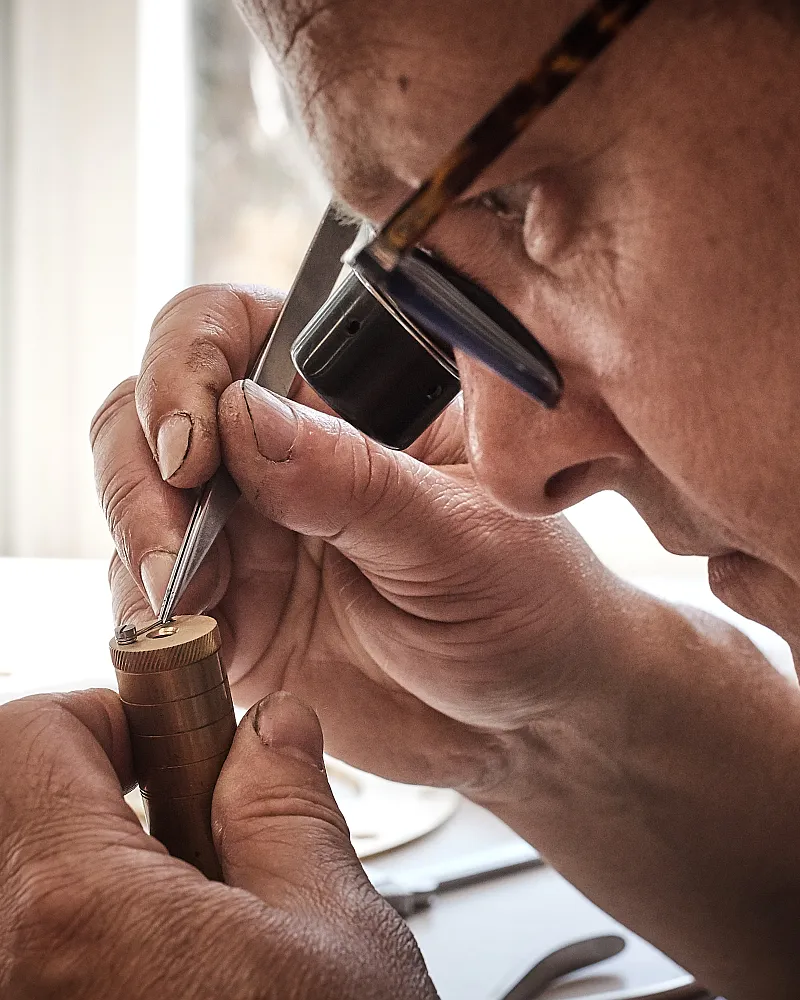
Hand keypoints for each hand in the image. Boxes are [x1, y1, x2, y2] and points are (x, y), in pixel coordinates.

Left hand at [0, 688, 434, 999]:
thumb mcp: (335, 938)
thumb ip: (287, 807)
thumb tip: (272, 732)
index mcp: (72, 916)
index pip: (29, 734)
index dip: (110, 718)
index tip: (164, 751)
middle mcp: (4, 973)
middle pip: (7, 806)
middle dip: (92, 795)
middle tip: (174, 836)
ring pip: (16, 885)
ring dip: (89, 872)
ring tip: (174, 924)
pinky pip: (26, 951)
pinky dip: (76, 942)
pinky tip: (155, 978)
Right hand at [92, 284, 625, 794]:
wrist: (526, 715)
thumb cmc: (527, 604)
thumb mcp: (461, 538)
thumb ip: (358, 482)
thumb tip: (241, 418)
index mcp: (347, 398)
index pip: (231, 328)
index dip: (187, 365)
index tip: (195, 446)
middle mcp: (281, 451)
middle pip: (151, 411)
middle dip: (142, 472)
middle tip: (172, 547)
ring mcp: (247, 530)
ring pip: (138, 500)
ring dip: (138, 545)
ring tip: (187, 604)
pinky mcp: (229, 610)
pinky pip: (148, 598)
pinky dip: (145, 617)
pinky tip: (195, 645)